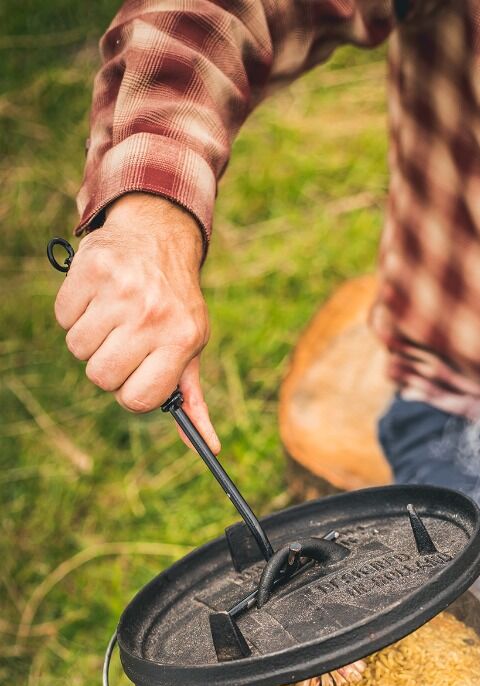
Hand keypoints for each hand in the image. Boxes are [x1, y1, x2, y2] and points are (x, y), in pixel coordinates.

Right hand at [54, 193, 218, 451]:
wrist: (159, 238)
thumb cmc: (174, 305)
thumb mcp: (191, 348)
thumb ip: (192, 398)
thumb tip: (209, 447)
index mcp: (182, 340)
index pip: (138, 400)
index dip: (130, 395)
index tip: (134, 379)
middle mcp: (153, 316)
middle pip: (101, 377)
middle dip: (107, 367)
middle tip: (122, 344)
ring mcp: (122, 291)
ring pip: (78, 348)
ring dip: (89, 339)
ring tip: (111, 316)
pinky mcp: (92, 269)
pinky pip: (63, 316)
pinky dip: (74, 311)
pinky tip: (98, 296)